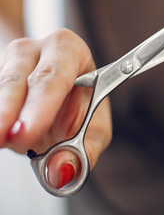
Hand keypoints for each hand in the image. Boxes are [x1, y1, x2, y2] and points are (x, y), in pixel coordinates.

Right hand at [0, 29, 111, 188]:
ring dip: (1, 119)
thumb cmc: (80, 105)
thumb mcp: (96, 125)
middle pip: (16, 79)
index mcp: (69, 50)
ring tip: (4, 141)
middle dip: (7, 112)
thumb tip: (61, 170)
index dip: (39, 105)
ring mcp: (7, 61)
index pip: (53, 75)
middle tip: (5, 140)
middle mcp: (35, 50)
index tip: (25, 133)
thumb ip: (86, 147)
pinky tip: (3, 135)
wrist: (60, 96)